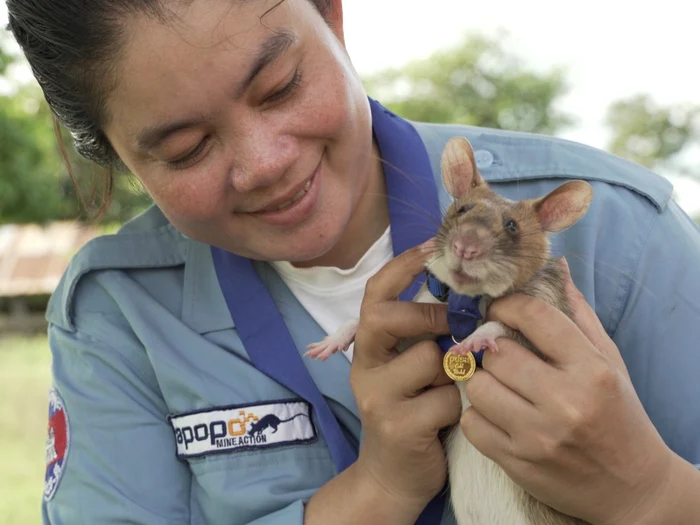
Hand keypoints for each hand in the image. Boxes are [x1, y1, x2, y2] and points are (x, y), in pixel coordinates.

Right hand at [350, 243, 460, 514]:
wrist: (394, 474)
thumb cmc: (414, 411)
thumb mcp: (413, 368)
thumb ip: (427, 337)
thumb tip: (470, 296)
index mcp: (370, 346)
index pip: (375, 294)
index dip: (402, 266)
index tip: (433, 244)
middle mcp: (365, 366)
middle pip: (387, 317)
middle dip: (429, 315)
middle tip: (456, 325)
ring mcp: (377, 396)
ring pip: (428, 359)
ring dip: (454, 371)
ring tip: (453, 389)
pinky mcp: (397, 426)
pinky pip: (445, 399)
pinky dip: (459, 406)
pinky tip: (450, 418)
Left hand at [460, 257, 676, 524]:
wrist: (631, 489)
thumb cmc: (619, 416)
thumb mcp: (609, 362)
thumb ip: (578, 315)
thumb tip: (553, 268)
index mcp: (591, 370)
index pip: (535, 316)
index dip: (508, 305)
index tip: (500, 309)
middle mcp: (565, 402)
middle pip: (497, 353)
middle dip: (493, 348)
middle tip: (498, 351)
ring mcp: (537, 436)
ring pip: (477, 386)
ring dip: (481, 381)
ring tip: (498, 383)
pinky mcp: (517, 463)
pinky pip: (471, 423)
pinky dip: (477, 415)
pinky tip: (496, 414)